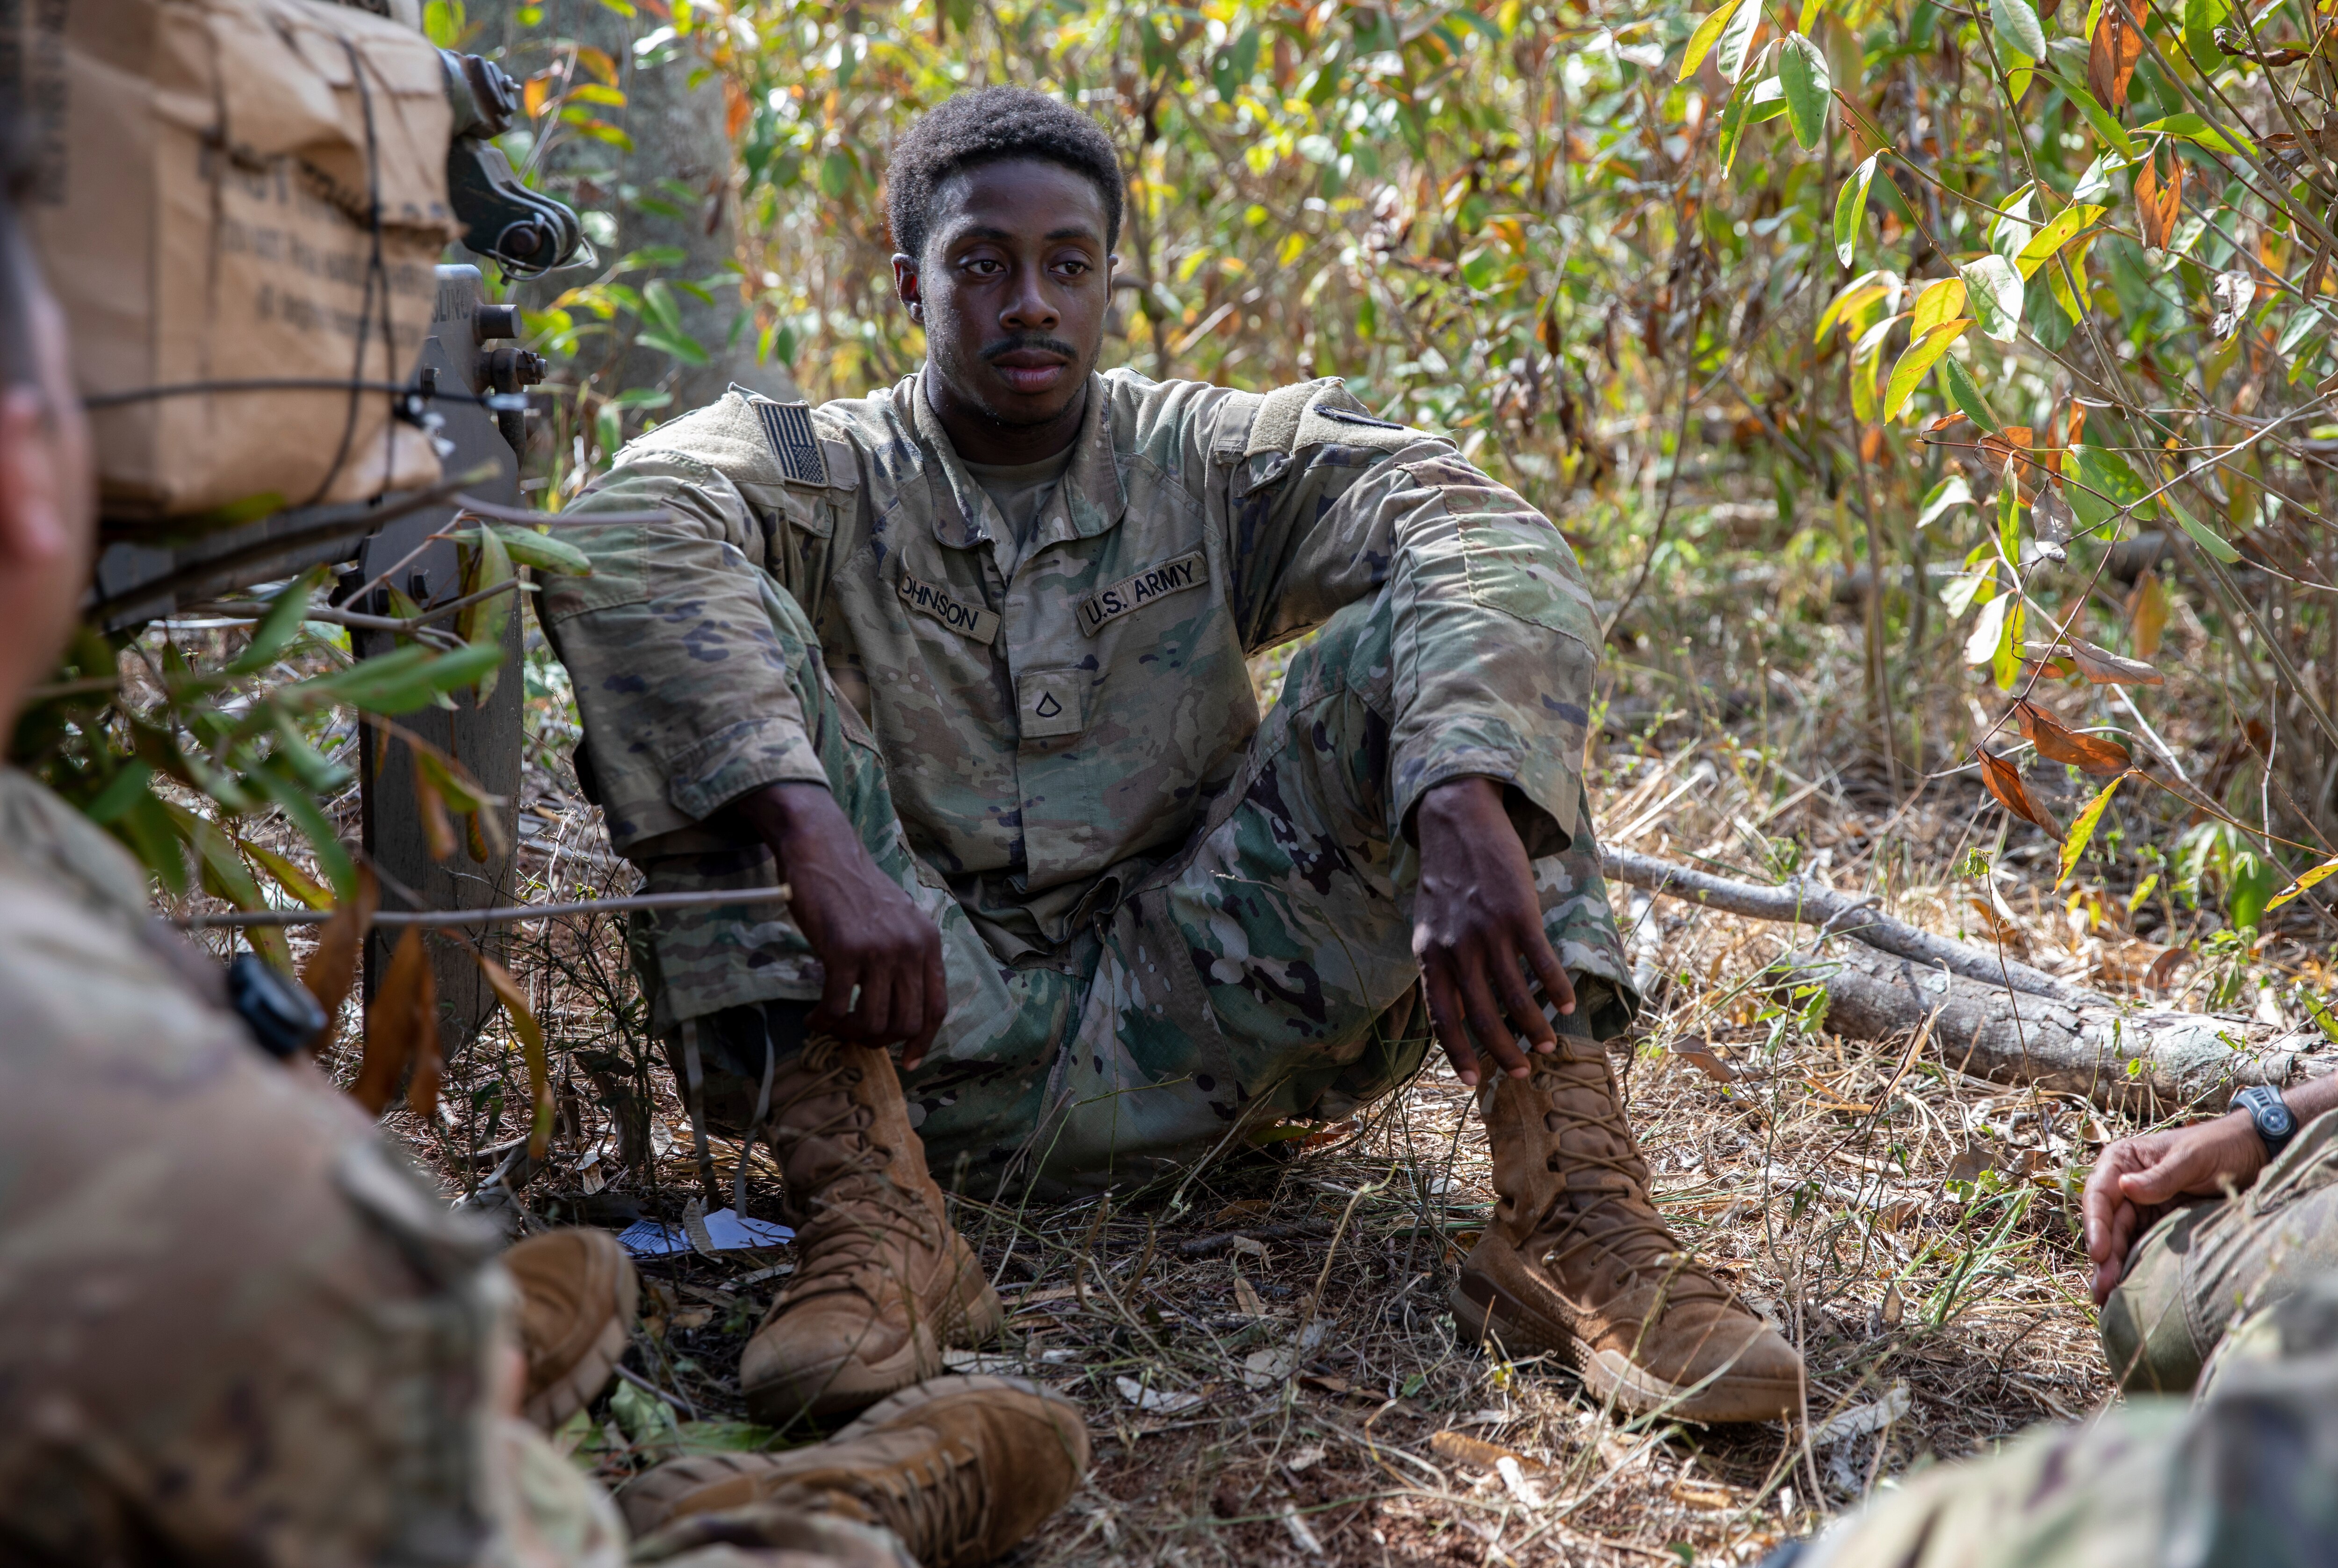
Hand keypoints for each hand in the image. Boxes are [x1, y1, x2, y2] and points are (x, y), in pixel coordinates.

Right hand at [734, 782, 948, 1067]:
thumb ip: (905, 959)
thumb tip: (898, 1011)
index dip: (923, 1040)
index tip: (908, 1059)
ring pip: (873, 1022)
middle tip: (853, 1034)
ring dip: (849, 1033)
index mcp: (927, 943)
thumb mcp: (897, 922)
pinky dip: (824, 1020)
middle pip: (905, 1022)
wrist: (824, 852)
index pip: (936, 1007)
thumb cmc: (854, 890)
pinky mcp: (844, 951)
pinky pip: (837, 1007)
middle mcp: (910, 948)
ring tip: (831, 1024)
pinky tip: (813, 1017)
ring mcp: (879, 950)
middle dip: (878, 1040)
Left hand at [1410, 776, 1575, 1087]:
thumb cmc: (1444, 878)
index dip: (1457, 1053)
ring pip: (1516, 995)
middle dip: (1504, 1050)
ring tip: (1548, 1044)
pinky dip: (1555, 988)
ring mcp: (1489, 932)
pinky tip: (1566, 1005)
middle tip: (1522, 1071)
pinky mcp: (1519, 914)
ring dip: (1534, 1026)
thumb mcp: (1426, 926)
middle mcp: (1457, 949)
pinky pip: (1542, 963)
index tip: (1472, 1082)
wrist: (1456, 822)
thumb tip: (1455, 1011)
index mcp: (1429, 955)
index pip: (1441, 1017)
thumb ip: (1438, 966)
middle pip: (1483, 1015)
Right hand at [2082, 1112, 2265, 1305]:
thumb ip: (2160, 1176)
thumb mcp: (2192, 1158)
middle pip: (2107, 1223)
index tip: (2099, 1253)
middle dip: (2103, 1256)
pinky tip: (2126, 1288)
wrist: (2254, 1153)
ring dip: (2112, 1267)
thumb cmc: (2220, 1146)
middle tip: (2103, 1288)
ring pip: (2119, 1240)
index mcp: (2123, 1160)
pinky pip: (2140, 1247)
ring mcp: (2141, 1207)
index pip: (2099, 1194)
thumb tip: (2124, 1187)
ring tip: (2106, 1298)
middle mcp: (2125, 1185)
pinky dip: (2132, 1266)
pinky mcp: (2159, 1225)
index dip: (2096, 1224)